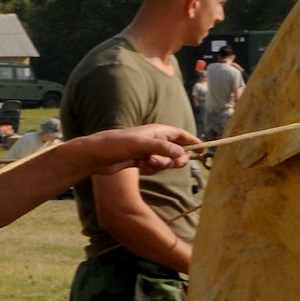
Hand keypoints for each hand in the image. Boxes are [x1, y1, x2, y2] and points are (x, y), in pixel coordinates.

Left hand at [73, 124, 196, 175]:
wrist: (96, 155)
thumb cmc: (116, 145)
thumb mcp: (141, 145)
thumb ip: (163, 148)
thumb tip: (182, 153)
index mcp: (157, 131)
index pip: (180, 135)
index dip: (193, 141)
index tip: (204, 150)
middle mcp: (154, 140)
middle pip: (177, 150)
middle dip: (176, 159)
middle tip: (172, 163)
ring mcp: (148, 151)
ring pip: (166, 161)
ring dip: (161, 165)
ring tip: (147, 163)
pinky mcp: (141, 161)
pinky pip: (155, 167)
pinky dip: (151, 169)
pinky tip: (140, 166)